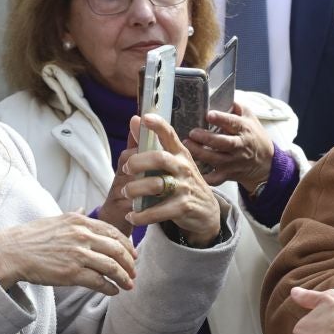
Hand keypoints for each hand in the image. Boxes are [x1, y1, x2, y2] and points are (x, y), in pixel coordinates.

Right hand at [0, 211, 138, 293]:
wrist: (10, 252)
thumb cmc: (31, 238)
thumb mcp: (55, 220)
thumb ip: (73, 216)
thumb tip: (83, 209)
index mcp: (80, 222)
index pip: (114, 232)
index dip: (127, 246)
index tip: (133, 255)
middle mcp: (82, 236)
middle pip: (118, 250)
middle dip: (129, 263)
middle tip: (133, 273)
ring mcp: (78, 254)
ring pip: (112, 267)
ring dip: (124, 278)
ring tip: (128, 285)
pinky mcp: (72, 273)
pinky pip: (99, 282)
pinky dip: (110, 288)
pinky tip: (113, 291)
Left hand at [114, 113, 222, 243]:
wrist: (207, 212)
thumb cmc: (183, 183)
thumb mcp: (173, 162)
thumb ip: (151, 144)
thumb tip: (134, 119)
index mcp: (180, 154)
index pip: (169, 135)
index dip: (158, 125)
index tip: (145, 118)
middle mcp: (183, 168)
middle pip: (159, 158)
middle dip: (137, 162)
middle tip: (126, 169)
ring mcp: (184, 188)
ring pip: (155, 185)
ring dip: (135, 190)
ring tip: (127, 193)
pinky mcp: (183, 207)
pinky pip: (156, 212)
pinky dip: (140, 216)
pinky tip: (132, 216)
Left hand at [187, 99, 275, 190]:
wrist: (265, 163)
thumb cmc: (254, 137)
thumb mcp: (251, 118)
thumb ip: (237, 107)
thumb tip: (222, 94)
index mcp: (244, 130)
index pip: (233, 123)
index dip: (221, 119)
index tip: (209, 114)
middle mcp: (239, 146)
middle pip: (222, 143)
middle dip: (206, 138)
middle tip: (192, 132)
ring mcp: (233, 161)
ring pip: (215, 159)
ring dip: (199, 153)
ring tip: (187, 145)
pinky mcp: (228, 174)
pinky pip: (215, 178)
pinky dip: (204, 178)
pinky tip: (193, 171)